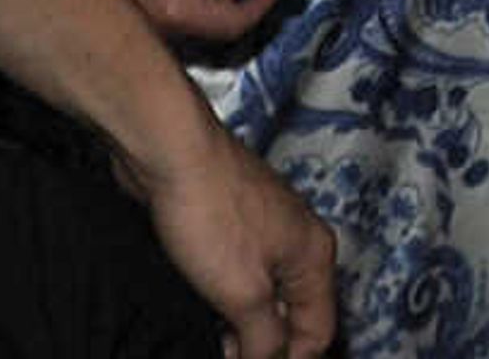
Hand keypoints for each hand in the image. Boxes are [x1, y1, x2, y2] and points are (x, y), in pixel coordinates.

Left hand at [113, 103, 337, 358]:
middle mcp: (300, 239)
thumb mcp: (242, 293)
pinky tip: (199, 300)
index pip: (318, 332)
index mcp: (315, 255)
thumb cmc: (210, 213)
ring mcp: (268, 225)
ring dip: (239, 320)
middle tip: (224, 352)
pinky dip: (225, 294)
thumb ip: (264, 339)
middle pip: (293, 313)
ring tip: (207, 330)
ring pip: (265, 293)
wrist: (170, 150)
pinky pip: (241, 271)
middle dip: (261, 342)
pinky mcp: (236, 218)